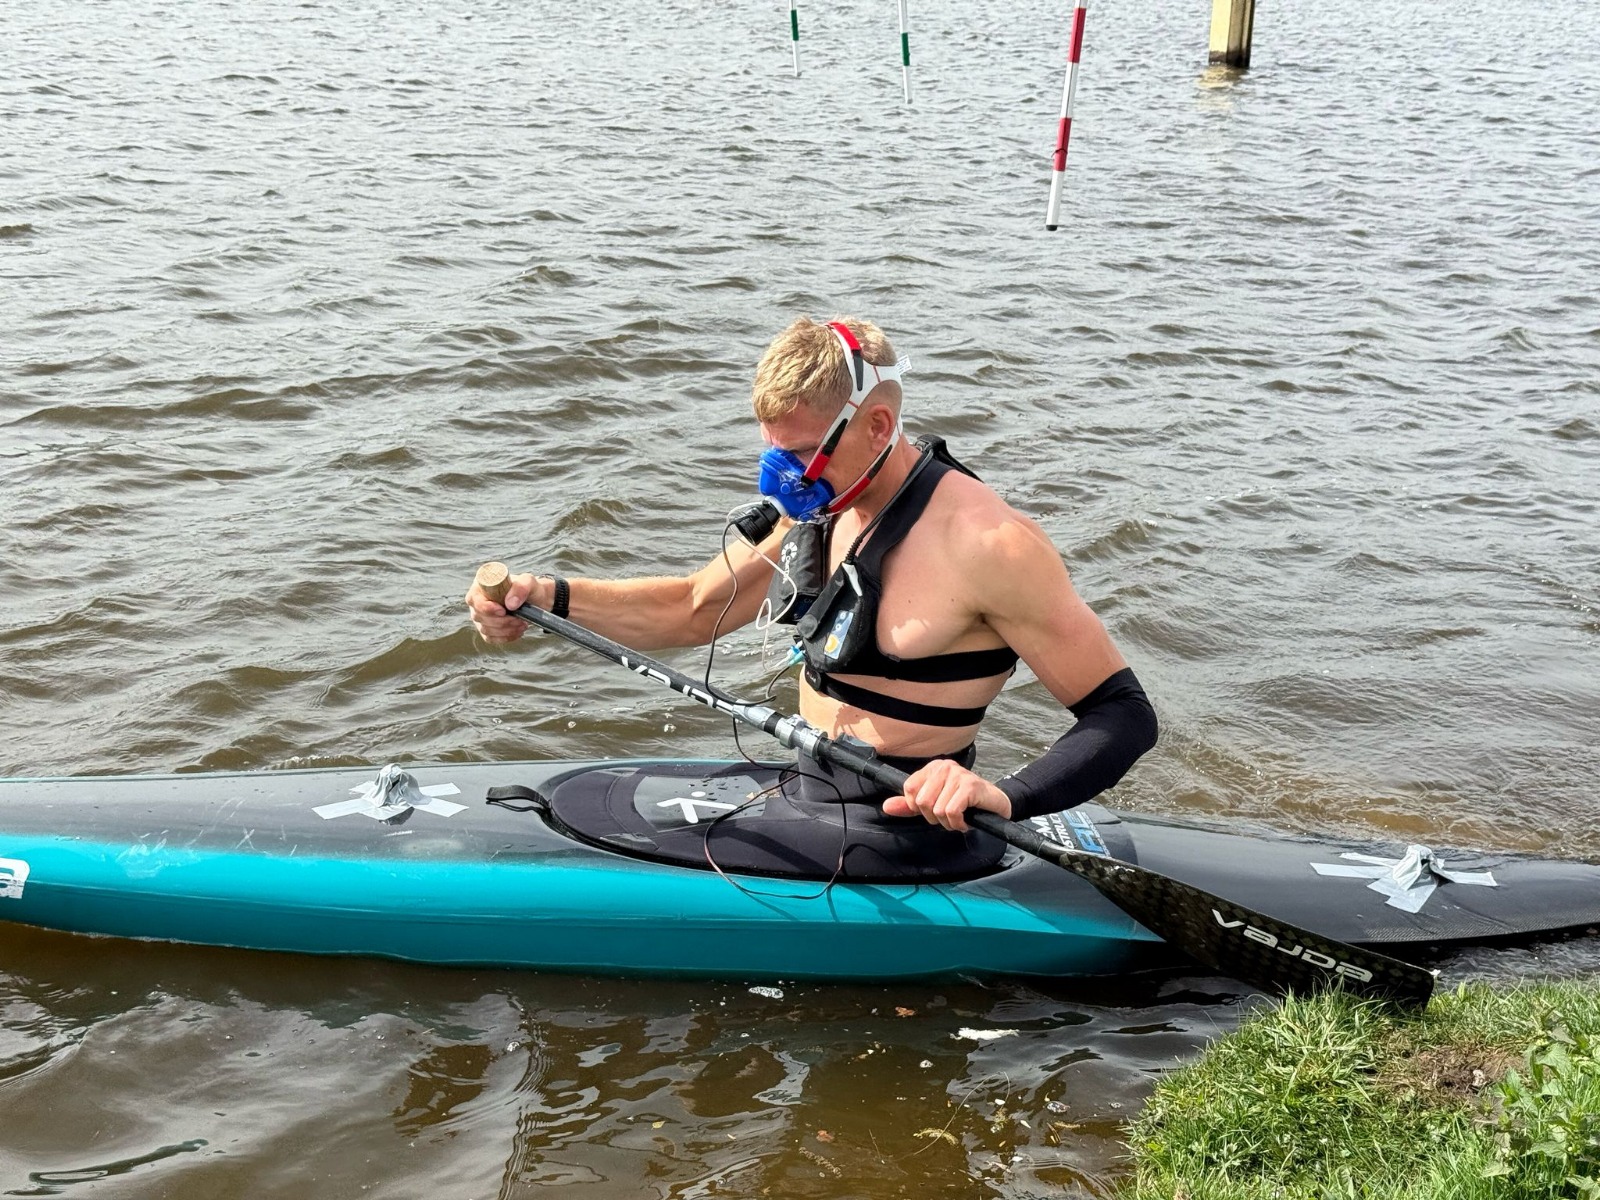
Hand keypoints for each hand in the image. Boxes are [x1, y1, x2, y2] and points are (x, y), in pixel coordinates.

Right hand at [464, 571, 539, 643]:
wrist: (535, 601)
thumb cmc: (528, 588)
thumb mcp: (528, 582)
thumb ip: (520, 588)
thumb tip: (510, 605)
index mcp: (481, 585)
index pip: (474, 599)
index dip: (486, 608)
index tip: (503, 611)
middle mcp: (477, 601)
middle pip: (479, 616)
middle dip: (501, 621)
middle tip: (519, 619)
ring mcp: (480, 616)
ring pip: (485, 629)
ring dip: (506, 630)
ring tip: (522, 624)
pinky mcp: (486, 629)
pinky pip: (490, 638)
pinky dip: (505, 637)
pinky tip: (517, 631)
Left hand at [881, 758, 1011, 831]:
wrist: (996, 805)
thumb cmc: (964, 804)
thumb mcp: (933, 803)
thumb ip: (909, 805)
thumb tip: (886, 807)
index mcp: (933, 768)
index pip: (909, 789)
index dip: (918, 807)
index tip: (934, 810)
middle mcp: (944, 767)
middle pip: (921, 802)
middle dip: (934, 817)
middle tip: (949, 816)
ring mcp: (958, 774)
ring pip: (936, 809)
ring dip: (948, 823)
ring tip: (960, 818)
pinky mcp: (970, 786)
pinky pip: (951, 812)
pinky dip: (957, 824)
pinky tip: (965, 821)